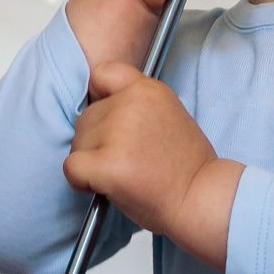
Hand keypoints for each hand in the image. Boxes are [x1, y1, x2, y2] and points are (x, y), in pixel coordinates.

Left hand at [63, 61, 229, 248]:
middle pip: (86, 116)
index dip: (99, 98)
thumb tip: (100, 109)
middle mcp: (131, 103)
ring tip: (123, 174)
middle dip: (96, 141)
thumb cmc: (185, 166)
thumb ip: (137, 106)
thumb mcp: (169, 114)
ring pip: (77, 143)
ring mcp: (118, 132)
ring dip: (90, 161)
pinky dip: (81, 181)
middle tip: (126, 160)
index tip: (110, 119)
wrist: (201, 199)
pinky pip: (72, 167)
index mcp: (148, 89)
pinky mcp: (107, 163)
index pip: (102, 74)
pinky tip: (105, 187)